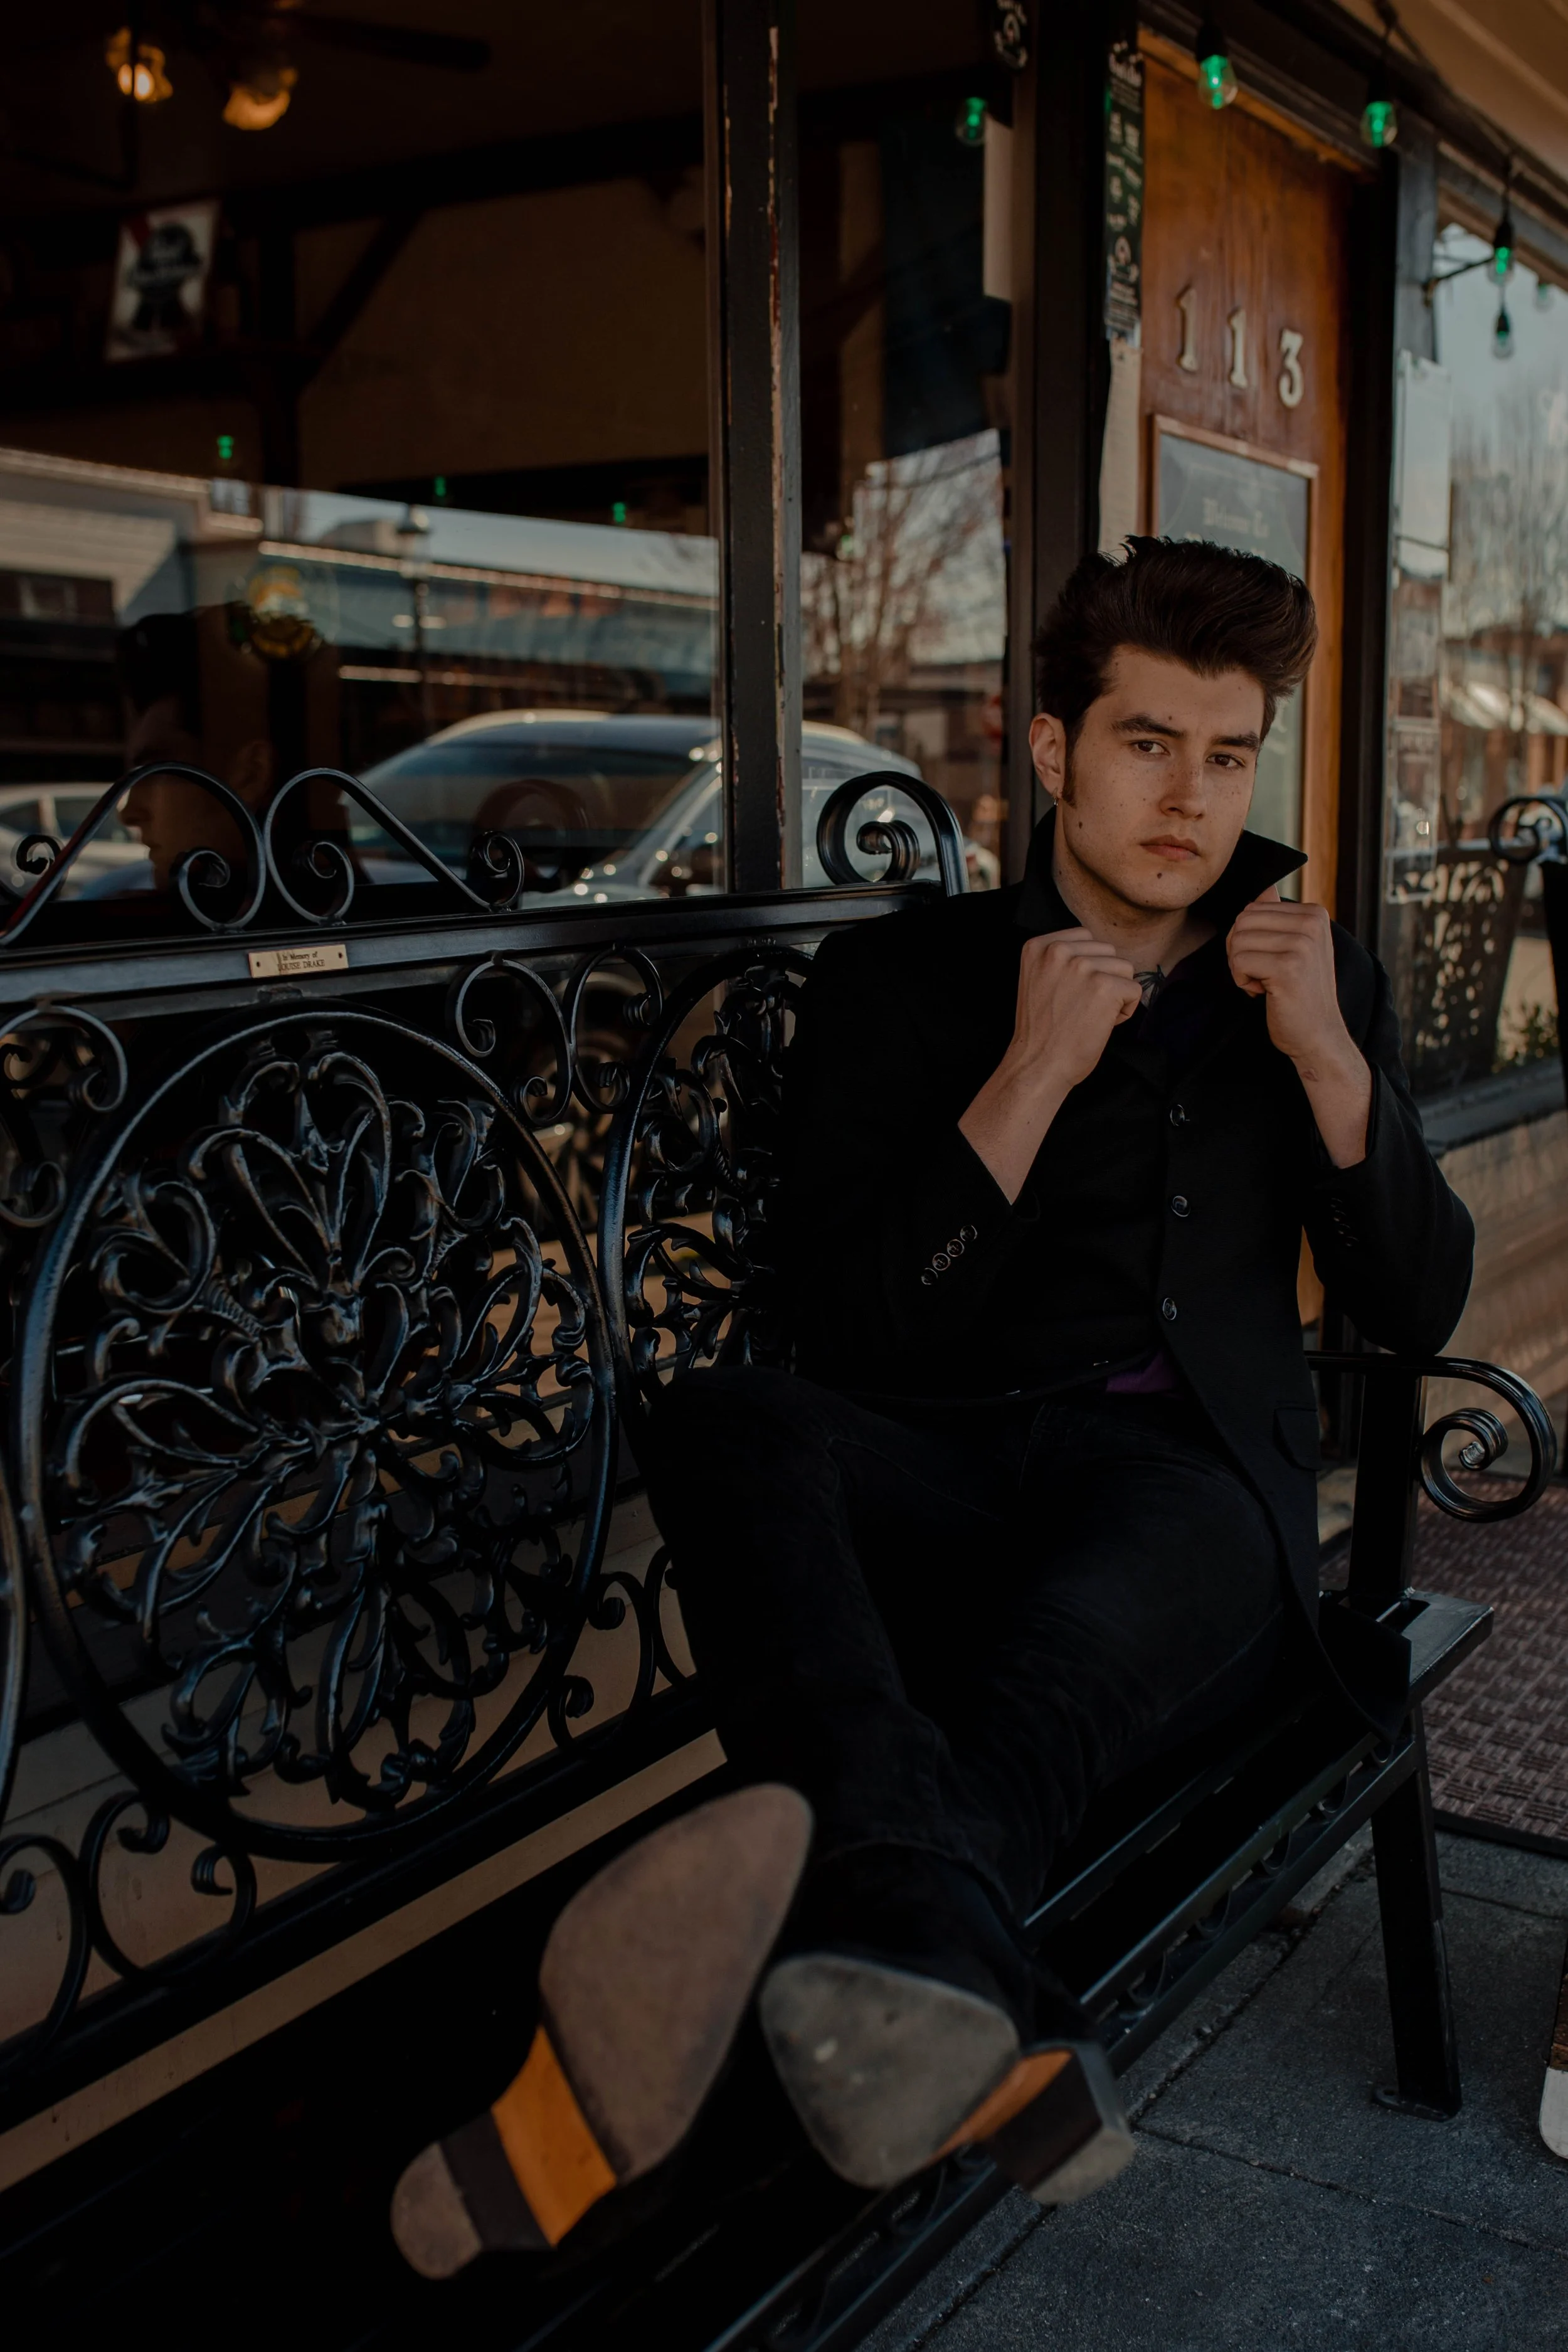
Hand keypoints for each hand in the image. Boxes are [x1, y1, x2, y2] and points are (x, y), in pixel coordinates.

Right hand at [959, 929, 1141, 1199]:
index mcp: (1038, 946)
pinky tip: (1102, 1024)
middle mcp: (1059, 950)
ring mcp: (1082, 966)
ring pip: (1125, 968)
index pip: (1086, 938)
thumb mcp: (1040, 980)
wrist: (1038, 1065)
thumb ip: (1062, 959)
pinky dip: (1126, 1011)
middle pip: (1108, 951)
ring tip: (1090, 1015)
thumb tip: (1104, 952)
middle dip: (1104, 978)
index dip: (1088, 968)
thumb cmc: (1043, 1031)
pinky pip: (1135, 990)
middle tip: (1080, 1007)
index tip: (1069, 993)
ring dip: (1116, 993)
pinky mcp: (1104, 986)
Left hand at [1228, 888, 1370, 1165]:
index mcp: (1313, 913)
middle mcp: (1311, 922)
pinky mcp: (1288, 967)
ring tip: (1266, 984)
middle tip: (1262, 975)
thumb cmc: (1299, 994)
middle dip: (1240, 951)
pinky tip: (1264, 993)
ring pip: (1237, 941)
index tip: (1271, 962)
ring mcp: (1302, 943)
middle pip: (1241, 921)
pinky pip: (1239, 962)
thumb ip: (1278, 917)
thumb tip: (1264, 888)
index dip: (1248, 940)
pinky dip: (1242, 981)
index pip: (1252, 909)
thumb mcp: (1293, 948)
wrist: (1318, 1035)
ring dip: (1241, 968)